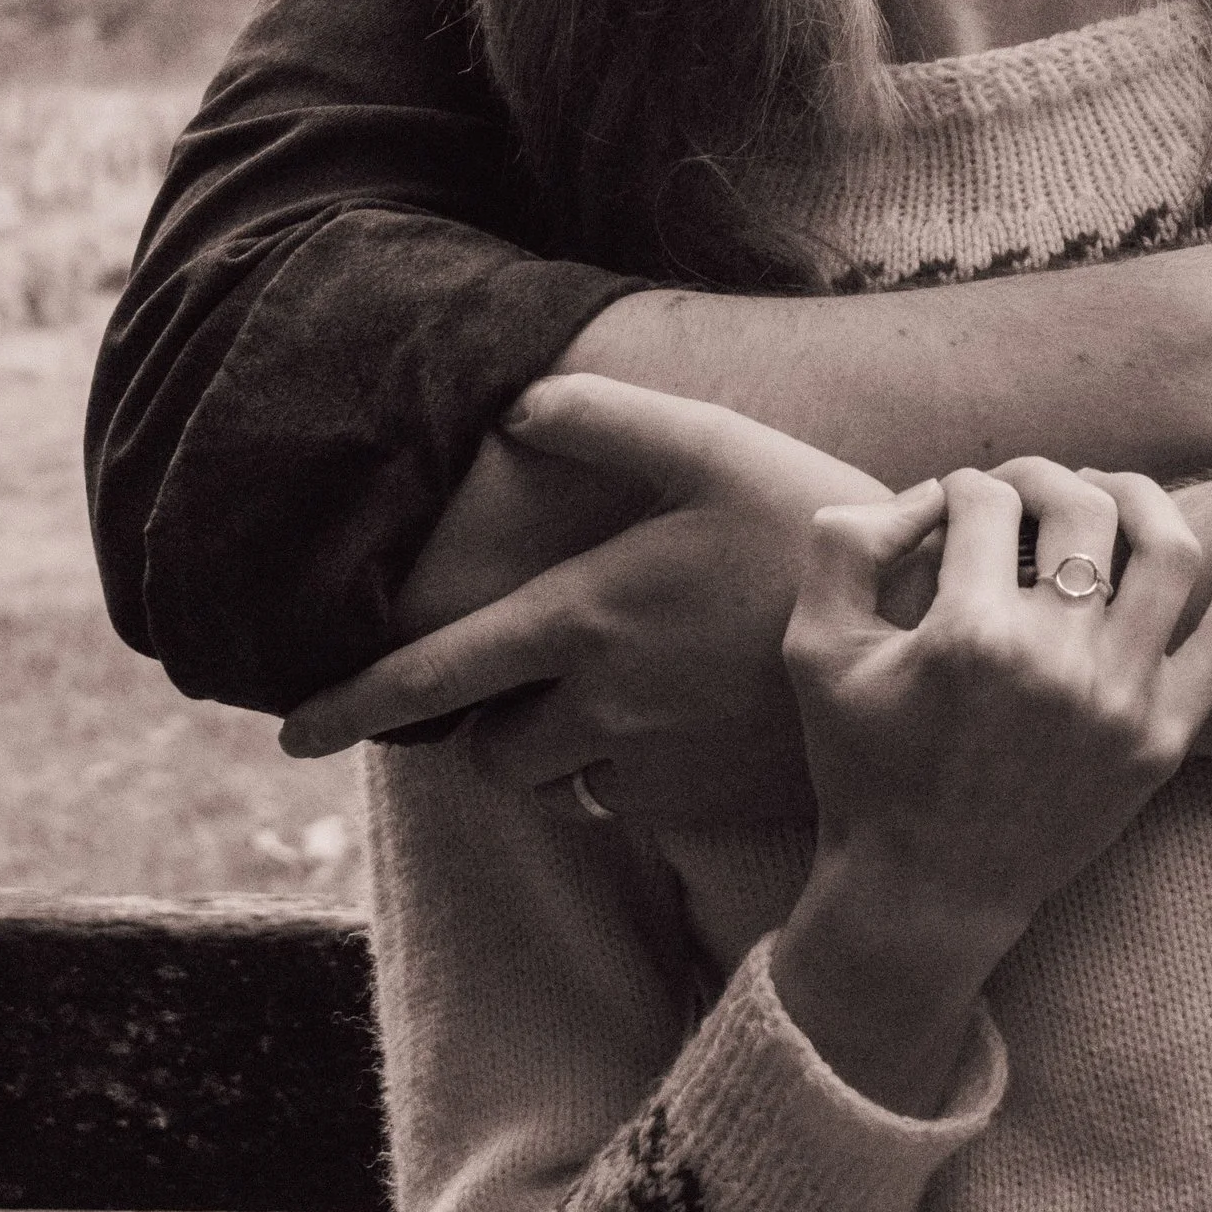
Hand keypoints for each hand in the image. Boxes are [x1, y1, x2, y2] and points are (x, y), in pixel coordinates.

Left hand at [281, 375, 885, 822]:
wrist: (920, 642)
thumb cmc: (813, 524)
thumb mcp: (715, 446)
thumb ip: (609, 421)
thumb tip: (520, 404)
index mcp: (584, 620)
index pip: (433, 678)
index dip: (353, 706)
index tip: (292, 736)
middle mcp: (599, 706)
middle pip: (490, 749)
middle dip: (490, 724)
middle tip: (528, 686)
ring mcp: (649, 767)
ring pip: (552, 785)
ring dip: (552, 755)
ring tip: (608, 702)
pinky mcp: (699, 807)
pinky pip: (621, 807)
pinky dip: (620, 777)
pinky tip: (676, 726)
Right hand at [774, 457, 1211, 1110]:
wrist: (925, 894)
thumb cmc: (864, 766)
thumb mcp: (815, 650)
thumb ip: (842, 544)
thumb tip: (924, 490)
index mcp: (970, 635)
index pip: (986, 501)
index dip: (961, 491)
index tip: (951, 513)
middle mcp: (1058, 662)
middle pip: (1078, 506)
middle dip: (1040, 479)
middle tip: (1016, 497)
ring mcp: (1123, 701)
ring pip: (1166, 549)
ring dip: (1136, 496)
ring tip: (1102, 495)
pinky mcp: (1164, 738)